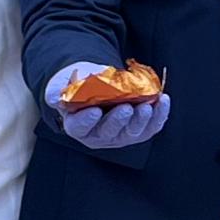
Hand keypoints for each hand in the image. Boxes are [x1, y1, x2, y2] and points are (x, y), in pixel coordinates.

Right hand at [47, 63, 169, 150]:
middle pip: (109, 132)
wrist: (96, 84)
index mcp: (77, 125)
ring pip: (132, 133)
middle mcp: (98, 135)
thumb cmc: (77, 85)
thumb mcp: (63, 83)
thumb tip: (56, 96)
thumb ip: (58, 90)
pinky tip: (163, 100)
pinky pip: (151, 126)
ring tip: (148, 105)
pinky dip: (159, 115)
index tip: (94, 111)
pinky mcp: (138, 130)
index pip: (80, 127)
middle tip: (126, 108)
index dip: (87, 120)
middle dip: (119, 121)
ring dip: (142, 120)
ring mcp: (120, 135)